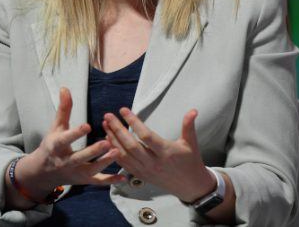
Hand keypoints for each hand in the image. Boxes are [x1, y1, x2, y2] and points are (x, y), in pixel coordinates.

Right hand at [17, 87, 125, 199]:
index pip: (66, 139)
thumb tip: (65, 88)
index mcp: (57, 146)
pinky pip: (98, 182)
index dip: (76, 133)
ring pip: (91, 170)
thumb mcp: (56, 126)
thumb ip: (64, 108)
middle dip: (93, 151)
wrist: (43, 172)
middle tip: (107, 143)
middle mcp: (66, 161)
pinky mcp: (84, 180)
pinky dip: (111, 181)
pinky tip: (123, 177)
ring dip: (105, 163)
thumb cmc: (52, 144)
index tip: (88, 126)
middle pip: (80, 157)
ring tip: (118, 152)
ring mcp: (76, 173)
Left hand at [102, 107, 216, 202]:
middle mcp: (153, 163)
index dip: (134, 122)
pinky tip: (108, 140)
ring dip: (112, 139)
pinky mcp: (140, 176)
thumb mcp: (191, 143)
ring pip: (124, 155)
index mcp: (166, 152)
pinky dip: (114, 152)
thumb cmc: (190, 162)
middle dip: (117, 129)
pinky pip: (124, 164)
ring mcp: (145, 171)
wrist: (190, 186)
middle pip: (131, 145)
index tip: (123, 110)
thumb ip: (189, 125)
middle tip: (108, 116)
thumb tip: (193, 110)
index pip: (146, 136)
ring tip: (105, 125)